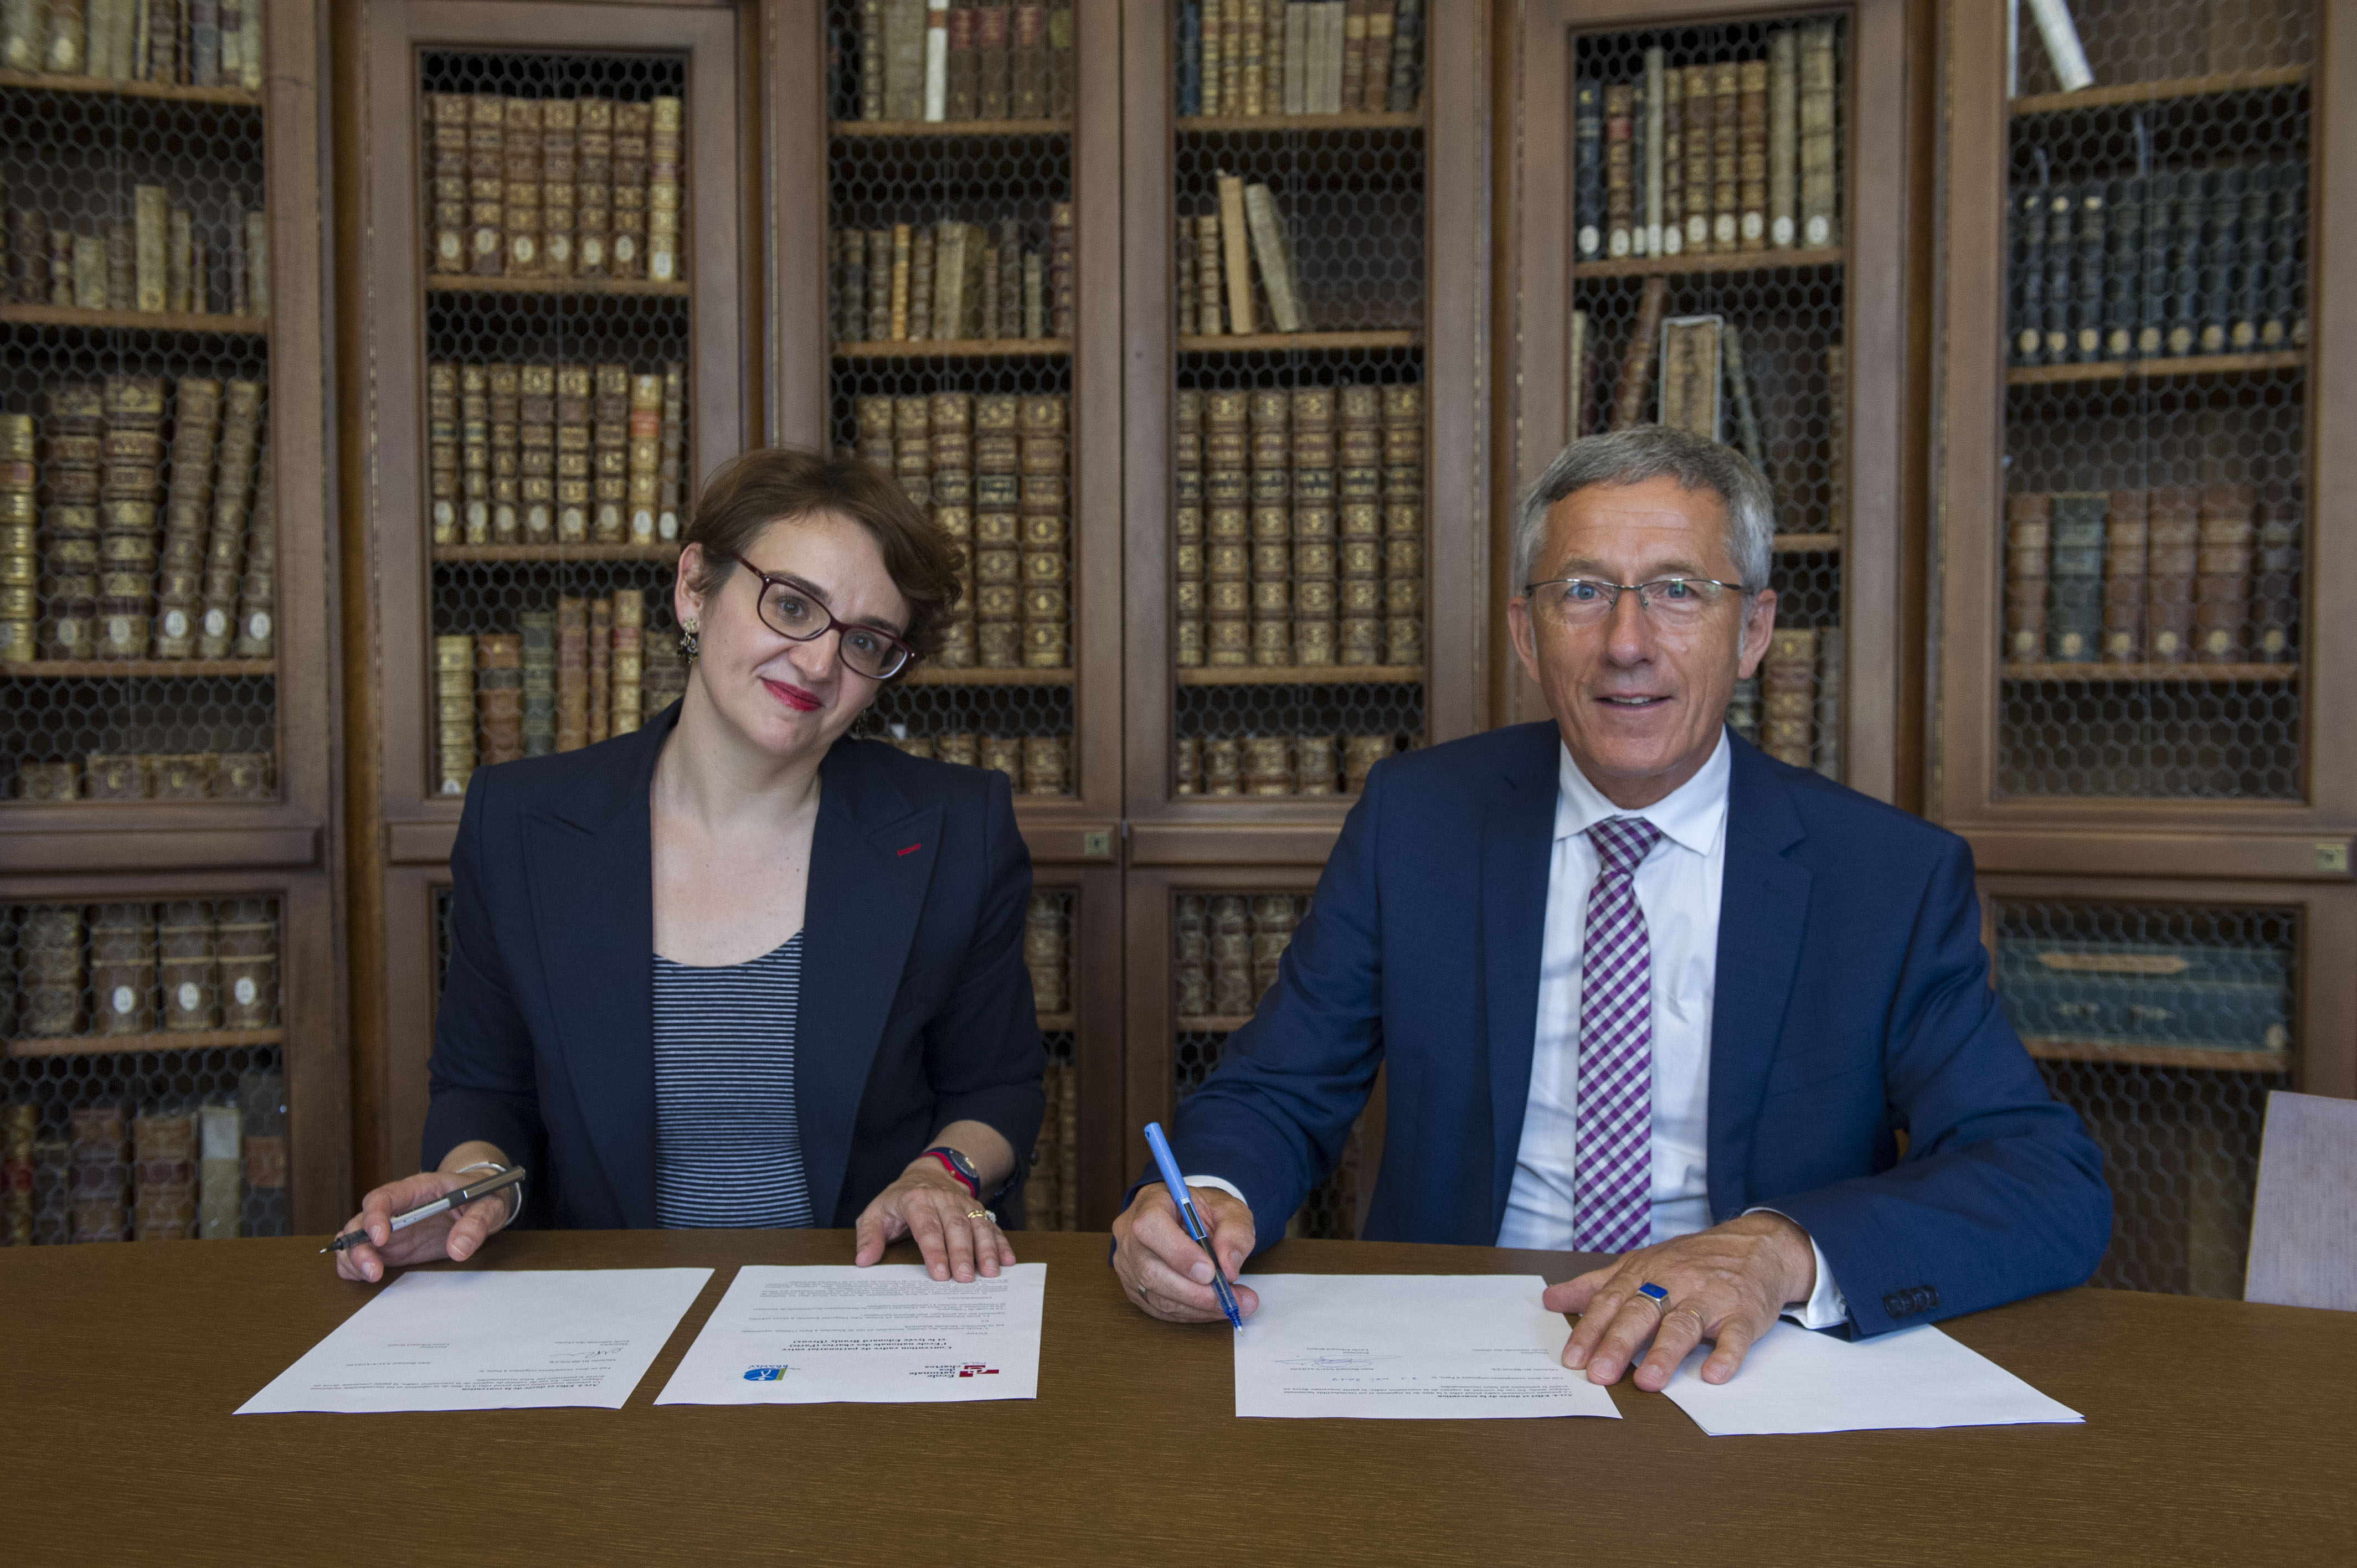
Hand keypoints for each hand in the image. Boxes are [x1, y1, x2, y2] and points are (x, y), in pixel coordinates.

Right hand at [332, 1167, 518, 1283]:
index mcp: (417, 1189)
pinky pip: (361, 1255)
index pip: (385, 1197)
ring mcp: (390, 1229)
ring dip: (353, 1259)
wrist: (482, 1201)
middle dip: (359, 1247)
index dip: (376, 1216)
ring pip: (354, 1239)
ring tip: (370, 1276)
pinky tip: (364, 1277)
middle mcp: (396, 1208)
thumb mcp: (489, 1205)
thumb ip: (476, 1223)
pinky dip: (354, 1267)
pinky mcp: (392, 1248)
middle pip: (362, 1221)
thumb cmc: (482, 1197)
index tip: (380, 1239)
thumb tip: (458, 1249)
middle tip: (373, 1271)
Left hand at [854, 1161, 1016, 1282]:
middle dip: (962, 1254)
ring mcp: (963, 1203)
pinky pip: (992, 1225)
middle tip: (966, 1279)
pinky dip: (1001, 1243)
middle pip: (956, 1227)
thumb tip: (864, 1260)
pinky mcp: (977, 1209)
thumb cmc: (898, 1201)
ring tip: (991, 1272)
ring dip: (986, 1249)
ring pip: (978, 1225)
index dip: (934, 1251)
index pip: (927, 1227)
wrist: (926, 1173)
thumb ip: (869, 1236)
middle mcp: (943, 1200)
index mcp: (916, 1200)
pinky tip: (1007, 1260)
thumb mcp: (876, 1213)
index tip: (940, 1274)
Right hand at [1112, 1182, 1259, 1324]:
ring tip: (1232, 1304)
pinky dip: (1191, 1312)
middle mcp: (1130, 1235)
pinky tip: (1213, 1308)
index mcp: (1150, 1203)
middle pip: (1151, 1270)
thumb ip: (1234, 1232)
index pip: (1152, 1226)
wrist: (1189, 1218)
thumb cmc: (1204, 1210)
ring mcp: (1128, 1264)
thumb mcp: (1229, 1209)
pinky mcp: (1134, 1287)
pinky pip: (1159, 1308)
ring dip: (1198, 1306)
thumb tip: (1229, 1267)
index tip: (1210, 1271)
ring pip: (1156, 1295)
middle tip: (1231, 1298)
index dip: (1179, 1253)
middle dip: (1195, 1292)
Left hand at [1542, 1212, 1816, 1390]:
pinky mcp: (1743, 1312)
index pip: (1610, 1303)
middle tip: (1599, 1374)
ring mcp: (1709, 1298)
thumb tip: (1551, 1299)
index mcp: (1644, 1274)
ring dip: (1665, 1353)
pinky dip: (1727, 1355)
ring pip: (1684, 1325)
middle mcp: (1673, 1284)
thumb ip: (1596, 1285)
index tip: (1572, 1359)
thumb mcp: (1639, 1265)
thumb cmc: (1690, 1261)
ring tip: (1648, 1381)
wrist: (1755, 1246)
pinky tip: (1714, 1375)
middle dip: (1619, 1343)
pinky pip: (1736, 1335)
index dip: (1590, 1331)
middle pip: (1641, 1313)